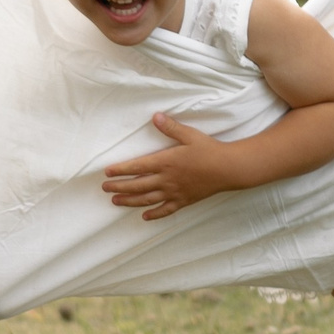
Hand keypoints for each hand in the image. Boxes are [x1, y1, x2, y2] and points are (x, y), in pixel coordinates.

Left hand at [102, 113, 253, 221]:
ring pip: (147, 200)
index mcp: (166, 162)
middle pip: (137, 185)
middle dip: (119, 187)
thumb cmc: (209, 150)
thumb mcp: (190, 135)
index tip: (107, 172)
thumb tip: (155, 116)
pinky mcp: (183, 201)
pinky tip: (145, 217)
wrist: (228, 169)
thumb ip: (171, 127)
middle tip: (105, 188)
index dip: (121, 170)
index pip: (137, 166)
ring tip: (116, 201)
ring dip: (130, 201)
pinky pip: (165, 210)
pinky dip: (154, 215)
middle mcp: (167, 180)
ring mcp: (174, 192)